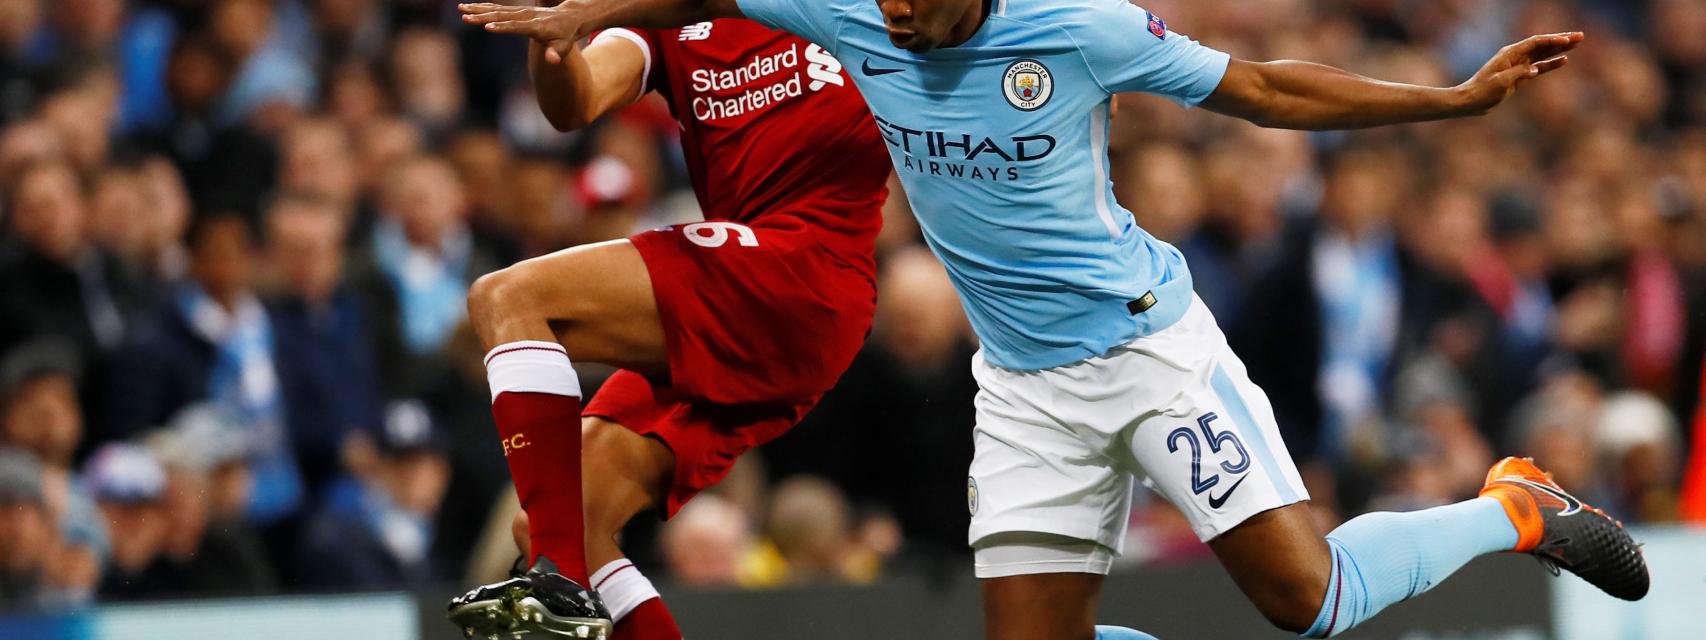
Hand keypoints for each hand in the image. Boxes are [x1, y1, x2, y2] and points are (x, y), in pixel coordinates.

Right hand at [460, 2, 586, 63]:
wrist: (568, 16)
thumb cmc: (566, 35)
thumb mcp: (565, 46)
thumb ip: (557, 54)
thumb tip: (551, 60)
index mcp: (536, 26)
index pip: (517, 27)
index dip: (503, 27)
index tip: (488, 27)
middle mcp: (526, 16)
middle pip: (502, 16)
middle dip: (483, 16)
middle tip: (466, 17)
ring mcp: (520, 12)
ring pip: (497, 10)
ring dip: (478, 9)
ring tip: (461, 9)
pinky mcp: (516, 11)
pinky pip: (498, 8)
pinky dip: (483, 7)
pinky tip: (469, 7)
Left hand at [1456, 32, 1584, 114]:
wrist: (1471, 101)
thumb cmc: (1482, 90)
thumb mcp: (1500, 82)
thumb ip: (1519, 74)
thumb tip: (1535, 70)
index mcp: (1510, 54)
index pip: (1535, 43)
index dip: (1552, 40)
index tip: (1567, 40)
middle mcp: (1516, 56)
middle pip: (1542, 45)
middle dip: (1561, 40)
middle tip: (1580, 36)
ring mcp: (1518, 65)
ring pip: (1543, 55)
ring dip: (1559, 49)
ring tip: (1576, 44)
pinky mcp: (1520, 76)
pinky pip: (1539, 67)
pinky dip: (1551, 64)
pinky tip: (1563, 60)